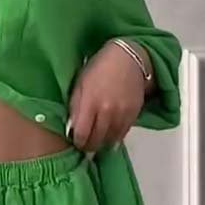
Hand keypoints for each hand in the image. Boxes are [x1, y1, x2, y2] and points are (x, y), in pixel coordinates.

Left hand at [67, 40, 146, 154]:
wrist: (128, 58)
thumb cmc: (99, 69)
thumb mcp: (80, 84)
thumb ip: (75, 108)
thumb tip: (72, 130)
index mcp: (90, 102)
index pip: (82, 134)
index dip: (78, 141)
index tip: (76, 141)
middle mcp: (107, 111)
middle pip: (96, 141)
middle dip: (89, 145)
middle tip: (86, 143)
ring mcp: (122, 114)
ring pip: (109, 141)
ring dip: (102, 143)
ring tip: (97, 139)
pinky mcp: (133, 115)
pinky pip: (122, 135)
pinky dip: (114, 137)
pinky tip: (109, 133)